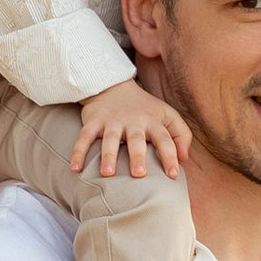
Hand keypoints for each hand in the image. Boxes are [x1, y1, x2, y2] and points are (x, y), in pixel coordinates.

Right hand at [71, 79, 191, 180]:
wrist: (113, 86)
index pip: (165, 139)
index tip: (173, 174)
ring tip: (107, 173)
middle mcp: (133, 122)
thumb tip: (185, 158)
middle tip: (138, 174)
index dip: (170, 155)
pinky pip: (84, 137)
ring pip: (109, 139)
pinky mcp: (93, 121)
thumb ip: (181, 135)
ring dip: (108, 155)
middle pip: (136, 139)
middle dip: (137, 156)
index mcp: (153, 122)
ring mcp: (112, 121)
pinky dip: (78, 152)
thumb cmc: (144, 109)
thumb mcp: (167, 116)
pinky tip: (75, 168)